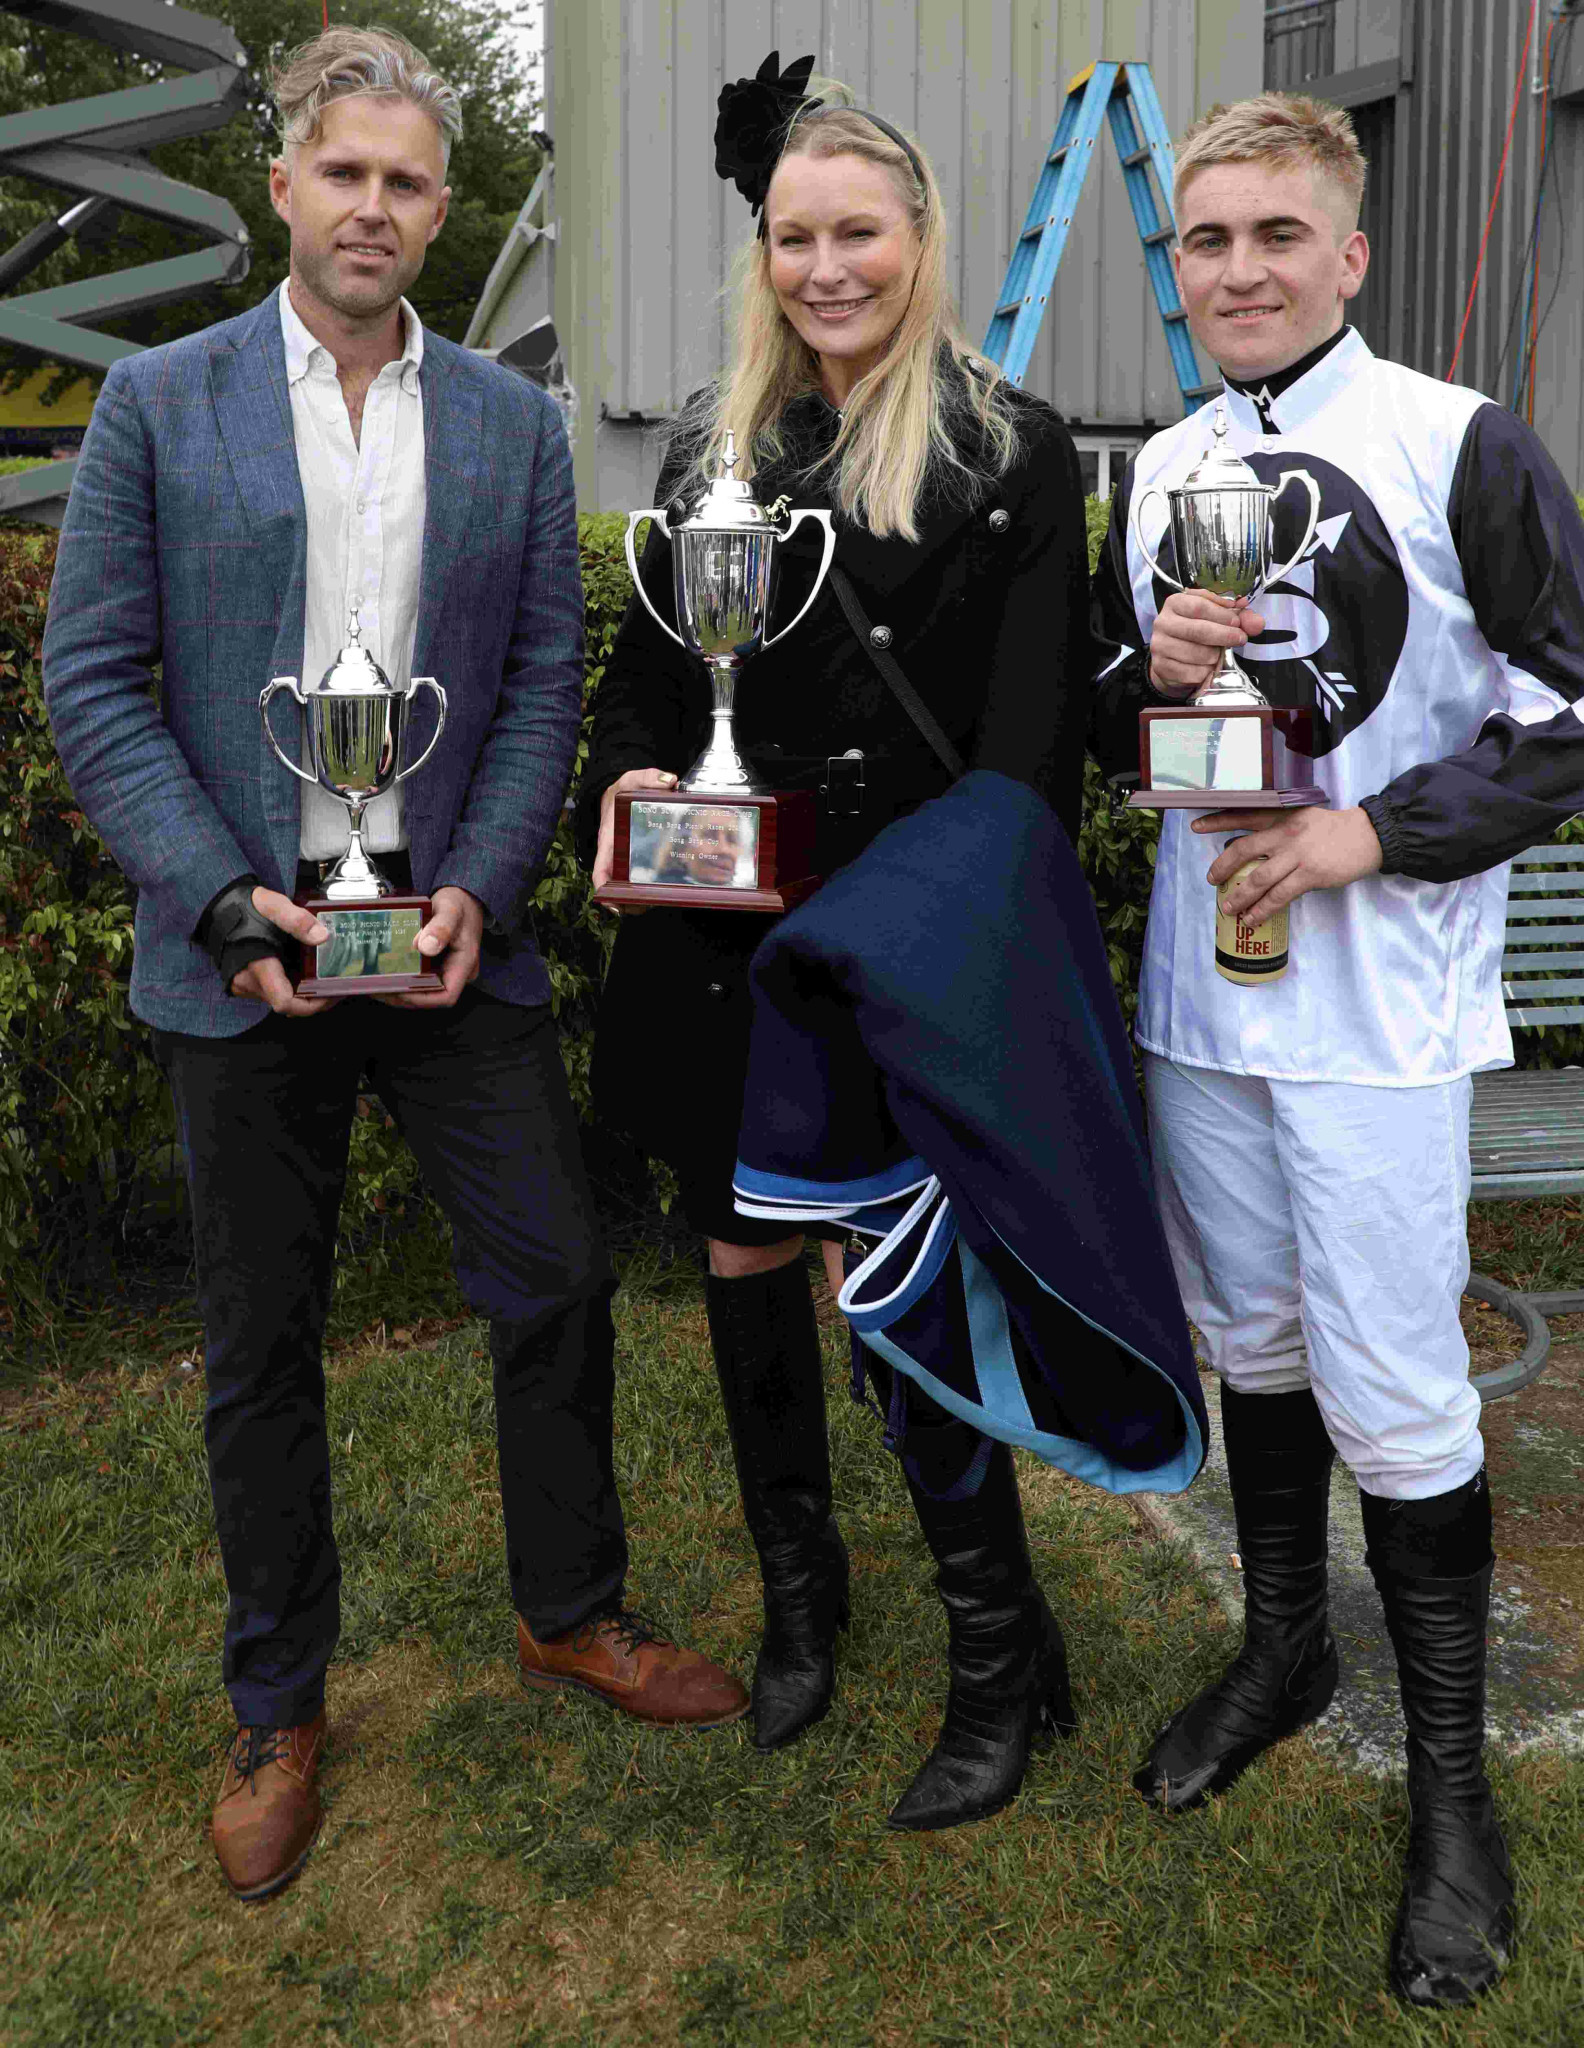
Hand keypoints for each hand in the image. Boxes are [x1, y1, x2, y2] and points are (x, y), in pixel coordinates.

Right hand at [228, 888, 333, 1016]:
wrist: (218, 908)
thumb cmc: (244, 908)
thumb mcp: (273, 905)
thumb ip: (297, 920)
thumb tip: (322, 937)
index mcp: (258, 967)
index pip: (285, 1002)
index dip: (312, 1004)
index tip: (330, 993)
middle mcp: (249, 982)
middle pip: (288, 1003)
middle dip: (314, 998)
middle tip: (335, 985)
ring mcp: (245, 984)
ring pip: (280, 997)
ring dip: (302, 991)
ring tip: (324, 976)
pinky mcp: (245, 982)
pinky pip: (272, 990)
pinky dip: (289, 984)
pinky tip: (303, 970)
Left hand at [376, 885, 484, 1008]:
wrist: (462, 896)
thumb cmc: (459, 903)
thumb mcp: (450, 910)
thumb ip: (440, 928)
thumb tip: (425, 947)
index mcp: (465, 964)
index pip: (446, 996)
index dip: (421, 998)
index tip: (398, 989)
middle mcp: (457, 972)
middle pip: (431, 996)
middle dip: (404, 996)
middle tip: (378, 987)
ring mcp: (447, 970)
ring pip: (423, 990)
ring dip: (401, 990)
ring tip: (377, 982)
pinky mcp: (437, 965)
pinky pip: (420, 978)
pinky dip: (404, 978)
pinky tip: (386, 972)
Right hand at [592, 767, 679, 910]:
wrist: (621, 792)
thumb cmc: (622, 789)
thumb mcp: (633, 779)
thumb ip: (649, 778)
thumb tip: (670, 781)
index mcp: (608, 839)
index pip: (599, 869)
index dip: (603, 888)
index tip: (612, 901)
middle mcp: (615, 854)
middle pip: (615, 885)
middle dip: (627, 901)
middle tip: (645, 906)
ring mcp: (625, 859)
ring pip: (629, 886)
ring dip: (640, 899)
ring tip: (658, 903)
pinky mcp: (637, 859)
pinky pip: (641, 878)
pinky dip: (650, 888)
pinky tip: (666, 892)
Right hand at [1149, 592, 1265, 696]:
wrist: (1173, 659)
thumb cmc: (1198, 633)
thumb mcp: (1218, 619)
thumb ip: (1239, 618)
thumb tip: (1256, 622)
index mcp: (1175, 603)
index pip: (1199, 606)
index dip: (1222, 615)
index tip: (1237, 622)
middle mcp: (1163, 622)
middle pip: (1198, 630)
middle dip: (1224, 635)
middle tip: (1240, 639)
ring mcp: (1160, 645)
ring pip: (1196, 653)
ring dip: (1214, 656)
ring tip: (1216, 654)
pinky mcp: (1161, 667)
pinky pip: (1191, 672)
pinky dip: (1205, 672)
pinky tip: (1205, 667)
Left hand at [1194, 806, 1383, 924]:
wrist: (1368, 836)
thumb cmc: (1332, 830)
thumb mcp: (1303, 818)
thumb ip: (1278, 828)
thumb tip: (1251, 851)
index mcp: (1282, 815)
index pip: (1244, 815)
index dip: (1218, 821)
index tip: (1196, 826)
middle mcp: (1285, 833)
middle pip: (1243, 849)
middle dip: (1222, 867)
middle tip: (1212, 880)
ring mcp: (1297, 854)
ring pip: (1258, 879)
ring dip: (1239, 897)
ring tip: (1228, 909)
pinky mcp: (1310, 874)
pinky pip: (1279, 896)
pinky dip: (1262, 909)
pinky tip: (1252, 918)